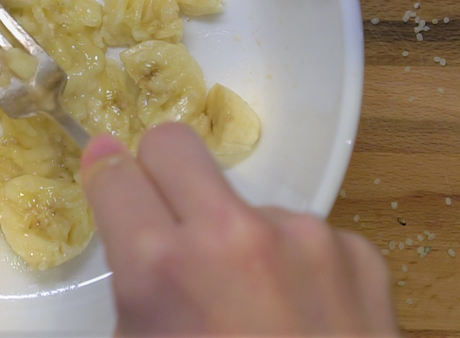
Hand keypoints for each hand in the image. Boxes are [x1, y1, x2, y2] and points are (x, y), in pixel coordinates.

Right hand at [81, 124, 396, 336]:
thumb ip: (131, 291)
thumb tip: (130, 248)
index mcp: (162, 267)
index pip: (113, 172)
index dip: (103, 170)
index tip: (105, 167)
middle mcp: (233, 236)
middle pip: (175, 143)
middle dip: (158, 168)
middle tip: (162, 207)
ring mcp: (303, 238)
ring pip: (244, 198)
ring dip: (234, 232)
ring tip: (249, 301)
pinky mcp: (356, 253)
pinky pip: (304, 233)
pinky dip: (295, 264)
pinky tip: (298, 315)